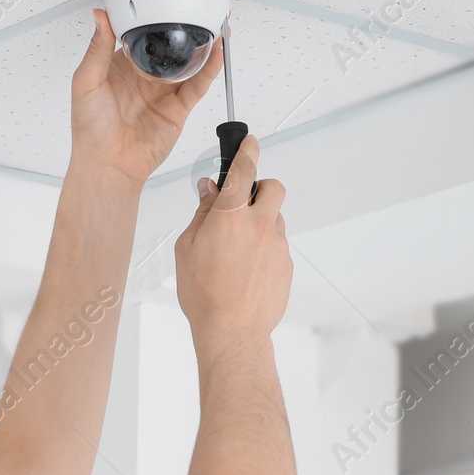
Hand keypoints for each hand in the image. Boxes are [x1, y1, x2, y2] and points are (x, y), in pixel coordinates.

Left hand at [68, 7, 223, 187]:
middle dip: (182, 26)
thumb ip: (97, 49)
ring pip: (187, 61)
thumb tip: (100, 17)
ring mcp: (163, 91)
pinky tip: (217, 50)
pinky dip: (210, 66)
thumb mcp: (86, 82)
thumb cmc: (90, 131)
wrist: (108, 165)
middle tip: (195, 5)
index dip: (150, 17)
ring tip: (214, 22)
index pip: (138, 34)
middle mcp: (143, 77)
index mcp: (119, 67)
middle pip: (168, 45)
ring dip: (202, 42)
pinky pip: (198, 83)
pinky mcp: (178, 108)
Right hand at [174, 135, 292, 341]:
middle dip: (260, 188)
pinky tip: (246, 271)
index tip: (250, 142)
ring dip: (261, 223)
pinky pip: (277, 246)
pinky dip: (264, 249)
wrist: (233, 331)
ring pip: (275, 218)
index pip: (244, 169)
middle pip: (273, 187)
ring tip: (238, 250)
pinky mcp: (287, 265)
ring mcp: (277, 245)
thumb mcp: (186, 249)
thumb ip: (201, 214)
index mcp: (230, 216)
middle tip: (242, 205)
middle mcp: (259, 225)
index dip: (247, 150)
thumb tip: (209, 191)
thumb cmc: (204, 295)